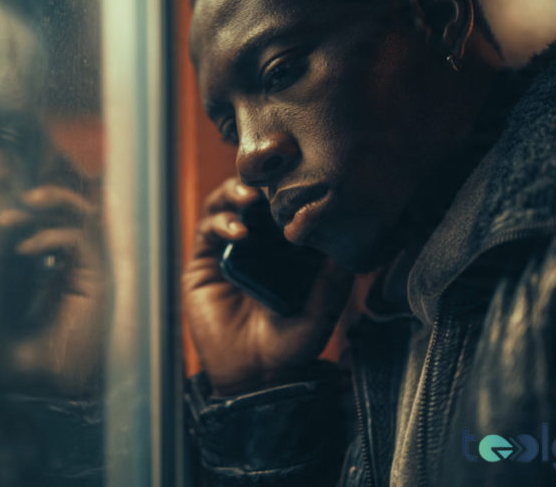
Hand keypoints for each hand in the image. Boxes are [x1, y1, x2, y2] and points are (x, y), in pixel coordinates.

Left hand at [0, 185, 106, 395]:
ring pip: (85, 218)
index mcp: (59, 271)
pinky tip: (26, 249)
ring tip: (31, 201)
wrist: (52, 385)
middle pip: (75, 216)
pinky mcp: (95, 279)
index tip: (0, 219)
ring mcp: (88, 271)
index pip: (54, 227)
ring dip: (59, 202)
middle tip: (23, 199)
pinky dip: (51, 237)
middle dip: (51, 199)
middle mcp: (77, 266)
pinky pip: (78, 242)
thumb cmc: (26, 357)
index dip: (29, 217)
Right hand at [182, 178, 355, 395]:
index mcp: (283, 250)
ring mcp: (227, 252)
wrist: (257, 376)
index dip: (285, 190)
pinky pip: (206, 231)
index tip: (299, 179)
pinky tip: (239, 232)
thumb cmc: (292, 345)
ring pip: (225, 207)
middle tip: (267, 181)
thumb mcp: (324, 307)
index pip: (281, 207)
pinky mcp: (203, 263)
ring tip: (249, 198)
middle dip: (256, 184)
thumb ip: (336, 276)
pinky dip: (221, 223)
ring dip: (234, 195)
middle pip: (251, 200)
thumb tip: (352, 238)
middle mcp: (254, 246)